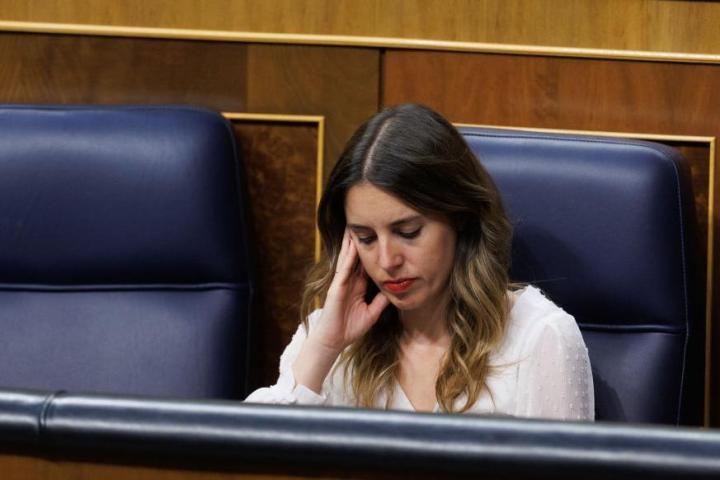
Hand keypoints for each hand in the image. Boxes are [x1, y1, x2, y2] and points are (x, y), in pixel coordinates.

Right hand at [309, 229, 389, 352]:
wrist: (334, 341)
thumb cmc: (350, 328)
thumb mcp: (372, 313)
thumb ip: (381, 301)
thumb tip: (394, 290)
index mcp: (357, 286)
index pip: (365, 264)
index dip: (371, 250)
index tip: (378, 236)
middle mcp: (349, 281)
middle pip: (355, 256)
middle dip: (359, 240)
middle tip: (364, 222)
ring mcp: (341, 283)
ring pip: (347, 259)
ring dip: (351, 243)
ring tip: (354, 226)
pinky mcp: (336, 288)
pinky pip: (344, 270)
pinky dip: (348, 258)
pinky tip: (353, 247)